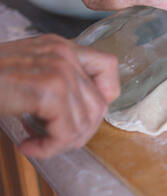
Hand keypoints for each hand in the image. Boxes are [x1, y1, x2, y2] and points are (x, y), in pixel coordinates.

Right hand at [0, 34, 119, 158]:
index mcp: (62, 47)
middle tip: (55, 141)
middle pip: (99, 104)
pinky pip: (66, 131)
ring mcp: (58, 69)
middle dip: (80, 132)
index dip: (105, 96)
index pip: (109, 66)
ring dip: (63, 143)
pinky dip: (50, 148)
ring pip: (85, 122)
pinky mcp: (47, 90)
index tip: (83, 114)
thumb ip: (60, 84)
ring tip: (38, 143)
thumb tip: (90, 116)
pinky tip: (29, 146)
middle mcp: (64, 53)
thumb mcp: (28, 74)